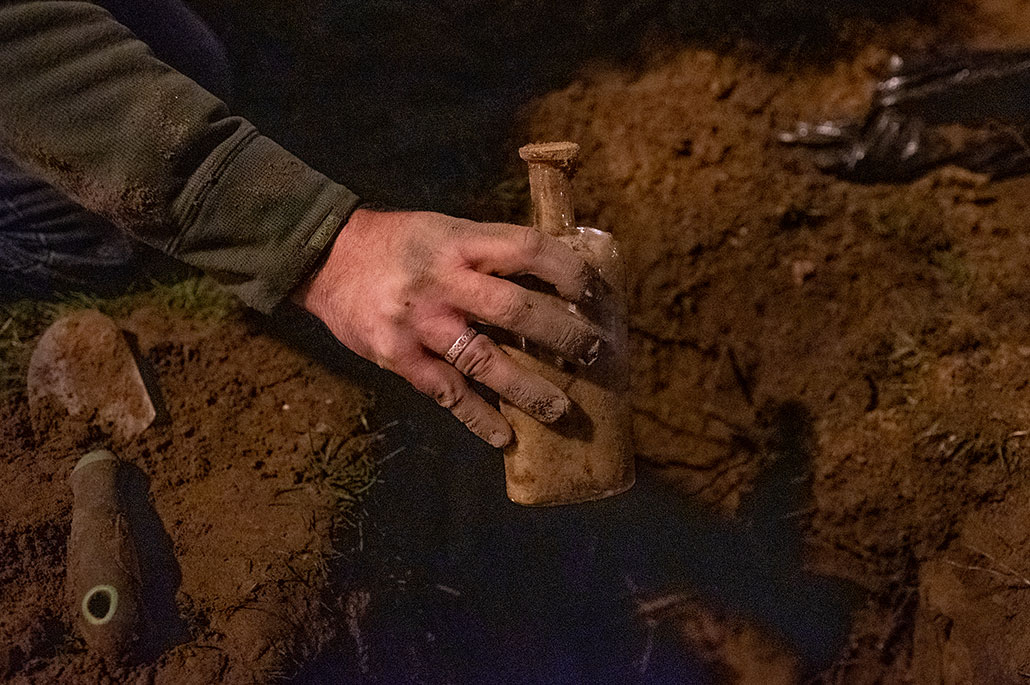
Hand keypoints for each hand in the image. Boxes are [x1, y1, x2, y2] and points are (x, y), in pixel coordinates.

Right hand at [294, 208, 601, 446]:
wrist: (324, 257)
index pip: (528, 249)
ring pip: (484, 360)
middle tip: (594, 352)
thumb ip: (488, 252)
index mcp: (459, 242)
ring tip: (561, 410)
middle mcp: (442, 282)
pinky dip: (477, 417)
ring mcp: (420, 323)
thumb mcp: (444, 228)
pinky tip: (504, 436)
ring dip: (528, 388)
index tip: (597, 292)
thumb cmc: (396, 241)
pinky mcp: (397, 357)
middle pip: (515, 309)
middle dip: (562, 333)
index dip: (569, 270)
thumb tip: (551, 276)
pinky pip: (446, 393)